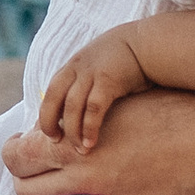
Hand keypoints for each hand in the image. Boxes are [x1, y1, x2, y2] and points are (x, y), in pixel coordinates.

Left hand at [2, 90, 194, 194]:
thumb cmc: (182, 112)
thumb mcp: (127, 105)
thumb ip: (92, 119)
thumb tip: (67, 127)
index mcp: (82, 139)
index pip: (20, 155)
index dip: (15, 154)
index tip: (22, 149)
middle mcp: (88, 173)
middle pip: (26, 190)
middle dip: (25, 182)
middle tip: (36, 173)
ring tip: (67, 187)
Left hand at [34, 31, 147, 151]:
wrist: (148, 44)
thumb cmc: (124, 63)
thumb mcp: (97, 69)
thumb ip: (84, 86)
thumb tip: (74, 114)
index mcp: (71, 68)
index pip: (49, 94)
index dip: (45, 115)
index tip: (51, 135)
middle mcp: (77, 69)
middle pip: (52, 99)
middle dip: (49, 123)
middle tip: (55, 143)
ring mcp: (91, 74)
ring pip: (71, 107)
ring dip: (72, 131)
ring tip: (79, 150)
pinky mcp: (108, 80)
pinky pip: (93, 108)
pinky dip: (90, 127)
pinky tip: (91, 142)